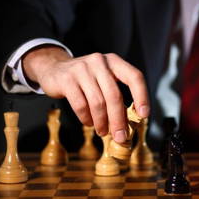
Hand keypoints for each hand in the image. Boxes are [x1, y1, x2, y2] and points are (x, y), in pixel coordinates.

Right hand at [22, 46, 149, 142]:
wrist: (54, 68)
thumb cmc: (86, 79)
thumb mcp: (104, 80)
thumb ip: (116, 95)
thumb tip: (128, 123)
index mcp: (114, 62)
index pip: (134, 77)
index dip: (142, 96)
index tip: (144, 114)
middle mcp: (100, 62)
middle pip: (115, 95)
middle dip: (119, 120)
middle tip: (120, 136)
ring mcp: (82, 69)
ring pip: (98, 102)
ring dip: (102, 122)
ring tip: (103, 131)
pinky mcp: (67, 80)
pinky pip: (81, 105)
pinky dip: (87, 118)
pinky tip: (90, 123)